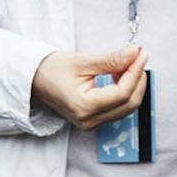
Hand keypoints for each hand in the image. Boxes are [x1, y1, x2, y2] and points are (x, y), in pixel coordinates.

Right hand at [30, 46, 147, 131]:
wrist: (35, 80)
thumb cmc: (52, 70)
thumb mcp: (82, 61)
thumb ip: (111, 59)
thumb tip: (135, 53)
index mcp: (84, 106)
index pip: (122, 93)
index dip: (136, 72)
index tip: (141, 54)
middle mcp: (89, 120)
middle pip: (129, 103)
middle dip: (138, 79)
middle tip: (139, 56)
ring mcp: (91, 123)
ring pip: (127, 108)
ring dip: (133, 85)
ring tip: (129, 63)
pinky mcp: (94, 120)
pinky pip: (119, 108)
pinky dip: (125, 91)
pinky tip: (121, 75)